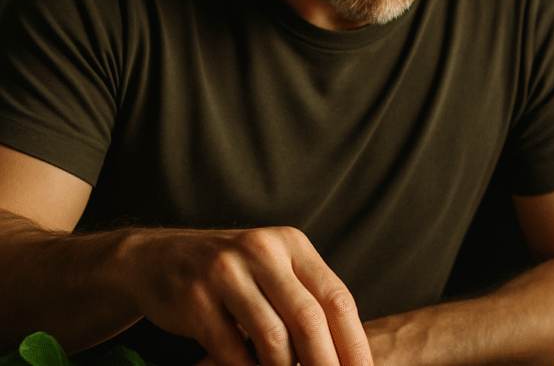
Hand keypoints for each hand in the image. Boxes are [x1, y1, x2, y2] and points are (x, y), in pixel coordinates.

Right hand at [121, 226, 372, 365]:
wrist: (154, 259)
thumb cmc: (229, 274)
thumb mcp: (272, 269)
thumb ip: (306, 300)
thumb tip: (346, 354)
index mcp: (291, 244)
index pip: (336, 297)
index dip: (354, 342)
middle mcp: (262, 251)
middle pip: (309, 319)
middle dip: (327, 365)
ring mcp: (225, 272)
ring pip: (273, 338)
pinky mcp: (195, 299)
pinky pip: (232, 350)